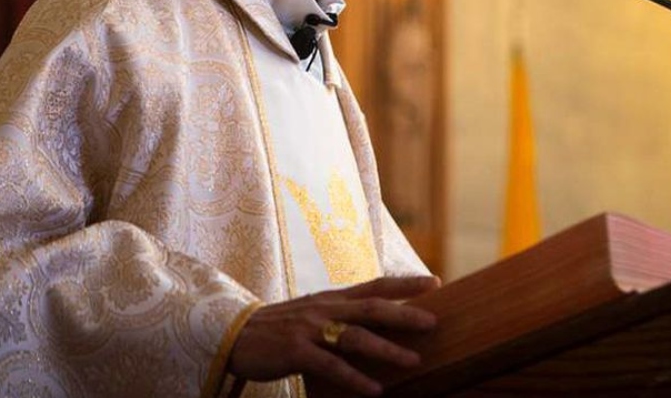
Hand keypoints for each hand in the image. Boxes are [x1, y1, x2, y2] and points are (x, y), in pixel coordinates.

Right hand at [228, 274, 440, 395]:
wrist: (235, 333)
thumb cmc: (280, 327)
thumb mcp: (314, 312)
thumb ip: (342, 313)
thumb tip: (376, 318)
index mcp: (332, 298)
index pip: (375, 285)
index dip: (405, 284)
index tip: (435, 283)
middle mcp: (325, 308)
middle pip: (372, 308)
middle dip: (404, 314)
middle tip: (434, 322)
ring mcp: (310, 329)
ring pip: (355, 337)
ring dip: (386, 349)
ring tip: (413, 361)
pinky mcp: (296, 351)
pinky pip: (331, 366)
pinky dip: (355, 379)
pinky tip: (375, 391)